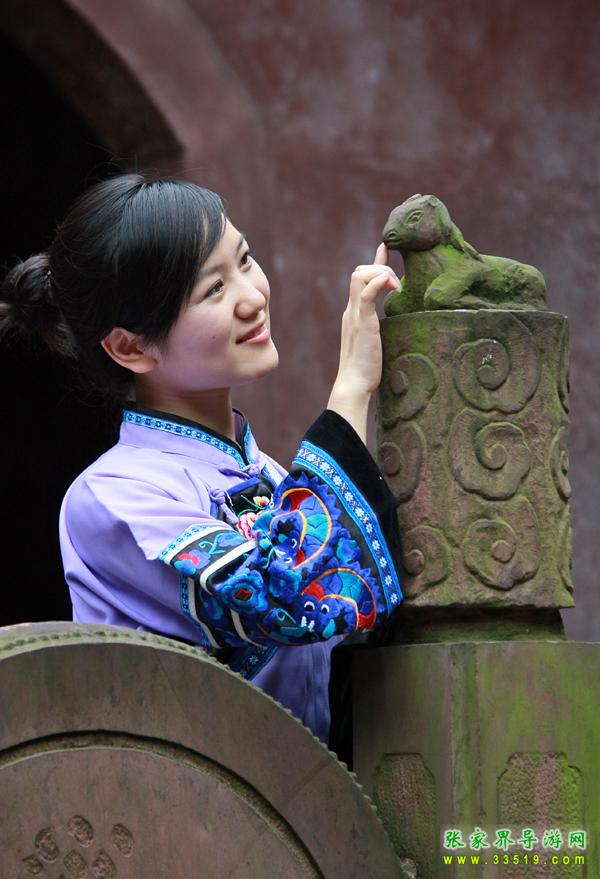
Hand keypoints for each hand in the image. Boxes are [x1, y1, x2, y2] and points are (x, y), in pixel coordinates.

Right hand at [327, 243, 399, 440]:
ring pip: (359, 276)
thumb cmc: (366, 371)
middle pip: (358, 272)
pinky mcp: (362, 323)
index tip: (387, 248)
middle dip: (380, 268)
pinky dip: (377, 283)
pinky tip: (390, 285)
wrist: (354, 386)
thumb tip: (392, 328)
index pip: (361, 279)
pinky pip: (366, 294)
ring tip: (397, 289)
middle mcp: (351, 311)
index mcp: (354, 314)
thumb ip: (379, 330)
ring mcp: (355, 315)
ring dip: (381, 273)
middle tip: (399, 287)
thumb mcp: (375, 343)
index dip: (375, 262)